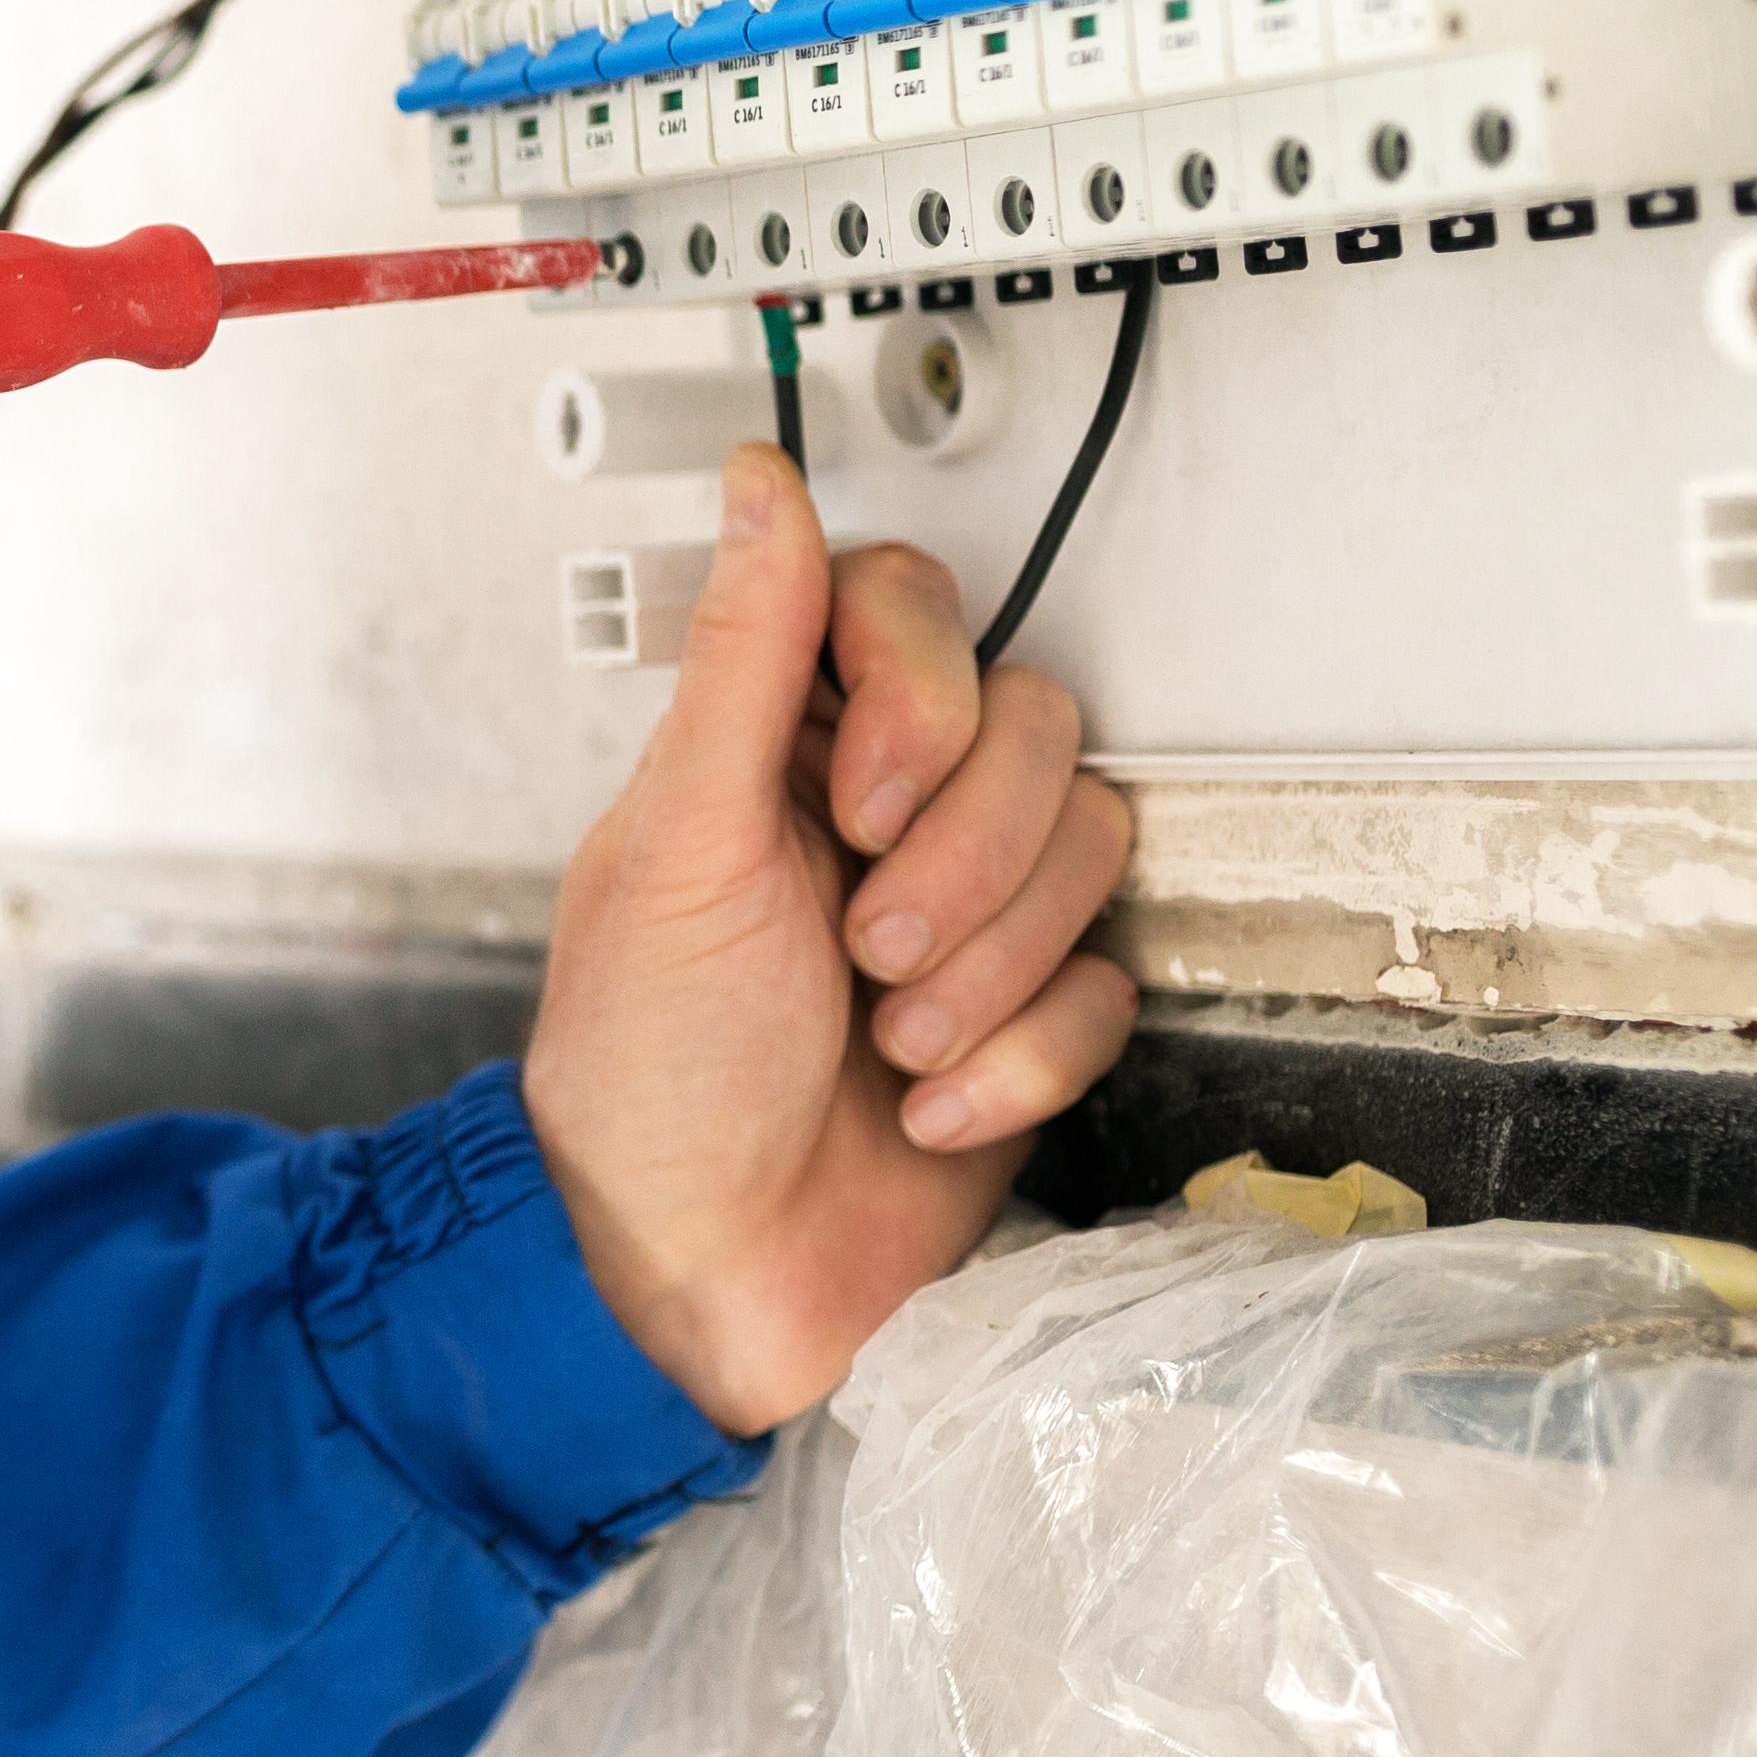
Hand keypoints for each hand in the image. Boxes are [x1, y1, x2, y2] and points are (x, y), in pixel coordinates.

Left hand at [524, 441, 1136, 1435]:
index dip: (919, 695)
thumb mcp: (679, 841)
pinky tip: (927, 1103)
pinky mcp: (1030, 1018)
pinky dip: (1020, 1057)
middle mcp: (878, 809)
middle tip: (862, 941)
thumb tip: (761, 481)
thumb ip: (744, 652)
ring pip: (1088, 847)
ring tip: (883, 1030)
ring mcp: (963, 913)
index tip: (860, 797)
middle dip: (960, 857)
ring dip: (990, 962)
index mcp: (778, 742)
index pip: (915, 608)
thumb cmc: (647, 1071)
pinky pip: (1109, 986)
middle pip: (1032, 725)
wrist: (695, 1274)